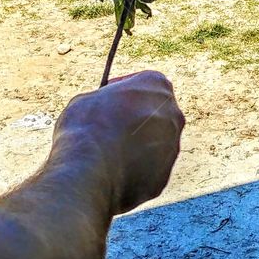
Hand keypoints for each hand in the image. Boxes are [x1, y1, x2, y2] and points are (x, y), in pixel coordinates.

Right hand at [54, 71, 183, 214]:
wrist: (89, 169)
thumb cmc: (86, 127)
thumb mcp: (88, 100)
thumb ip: (106, 102)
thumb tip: (103, 113)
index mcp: (156, 84)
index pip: (145, 83)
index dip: (125, 91)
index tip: (111, 101)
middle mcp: (172, 113)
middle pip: (155, 114)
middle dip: (136, 120)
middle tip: (112, 129)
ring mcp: (172, 146)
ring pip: (153, 145)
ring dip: (135, 148)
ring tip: (107, 156)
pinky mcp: (163, 176)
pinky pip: (147, 171)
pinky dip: (133, 173)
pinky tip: (111, 174)